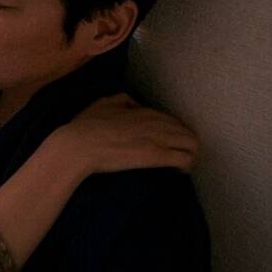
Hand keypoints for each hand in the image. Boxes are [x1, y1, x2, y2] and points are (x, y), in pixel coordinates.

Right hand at [55, 94, 197, 174]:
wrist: (79, 145)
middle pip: (187, 132)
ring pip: (191, 144)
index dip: (175, 133)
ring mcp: (157, 139)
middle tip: (180, 155)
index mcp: (145, 112)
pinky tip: (180, 171)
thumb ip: (122, 100)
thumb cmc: (87, 126)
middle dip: (187, 144)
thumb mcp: (104, 103)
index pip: (173, 121)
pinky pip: (184, 159)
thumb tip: (134, 104)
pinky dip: (186, 165)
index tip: (171, 143)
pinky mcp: (155, 156)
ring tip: (182, 165)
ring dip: (190, 154)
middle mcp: (155, 123)